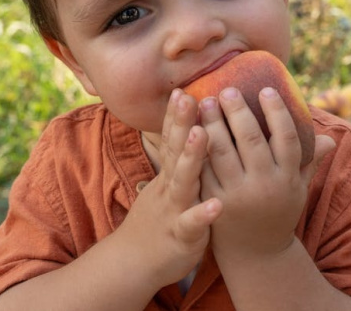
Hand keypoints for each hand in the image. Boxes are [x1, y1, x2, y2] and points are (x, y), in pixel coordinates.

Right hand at [116, 89, 222, 287]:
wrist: (133, 262)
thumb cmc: (159, 219)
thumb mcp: (165, 185)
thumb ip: (176, 160)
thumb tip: (188, 130)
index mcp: (169, 174)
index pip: (171, 139)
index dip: (176, 115)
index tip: (183, 88)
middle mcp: (168, 186)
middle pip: (174, 150)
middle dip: (182, 123)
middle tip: (189, 96)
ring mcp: (172, 209)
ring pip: (181, 181)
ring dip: (190, 157)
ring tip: (201, 133)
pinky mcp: (180, 235)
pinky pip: (192, 224)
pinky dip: (203, 214)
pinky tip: (217, 205)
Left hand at [199, 86, 333, 261]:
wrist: (256, 254)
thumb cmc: (278, 212)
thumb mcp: (298, 189)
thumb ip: (310, 162)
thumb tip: (330, 139)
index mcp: (288, 177)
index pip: (286, 138)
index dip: (277, 112)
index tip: (265, 89)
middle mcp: (265, 185)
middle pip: (251, 140)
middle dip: (238, 111)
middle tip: (227, 90)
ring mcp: (238, 195)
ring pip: (223, 152)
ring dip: (212, 124)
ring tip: (205, 101)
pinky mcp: (215, 202)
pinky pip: (204, 170)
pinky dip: (196, 148)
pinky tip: (190, 128)